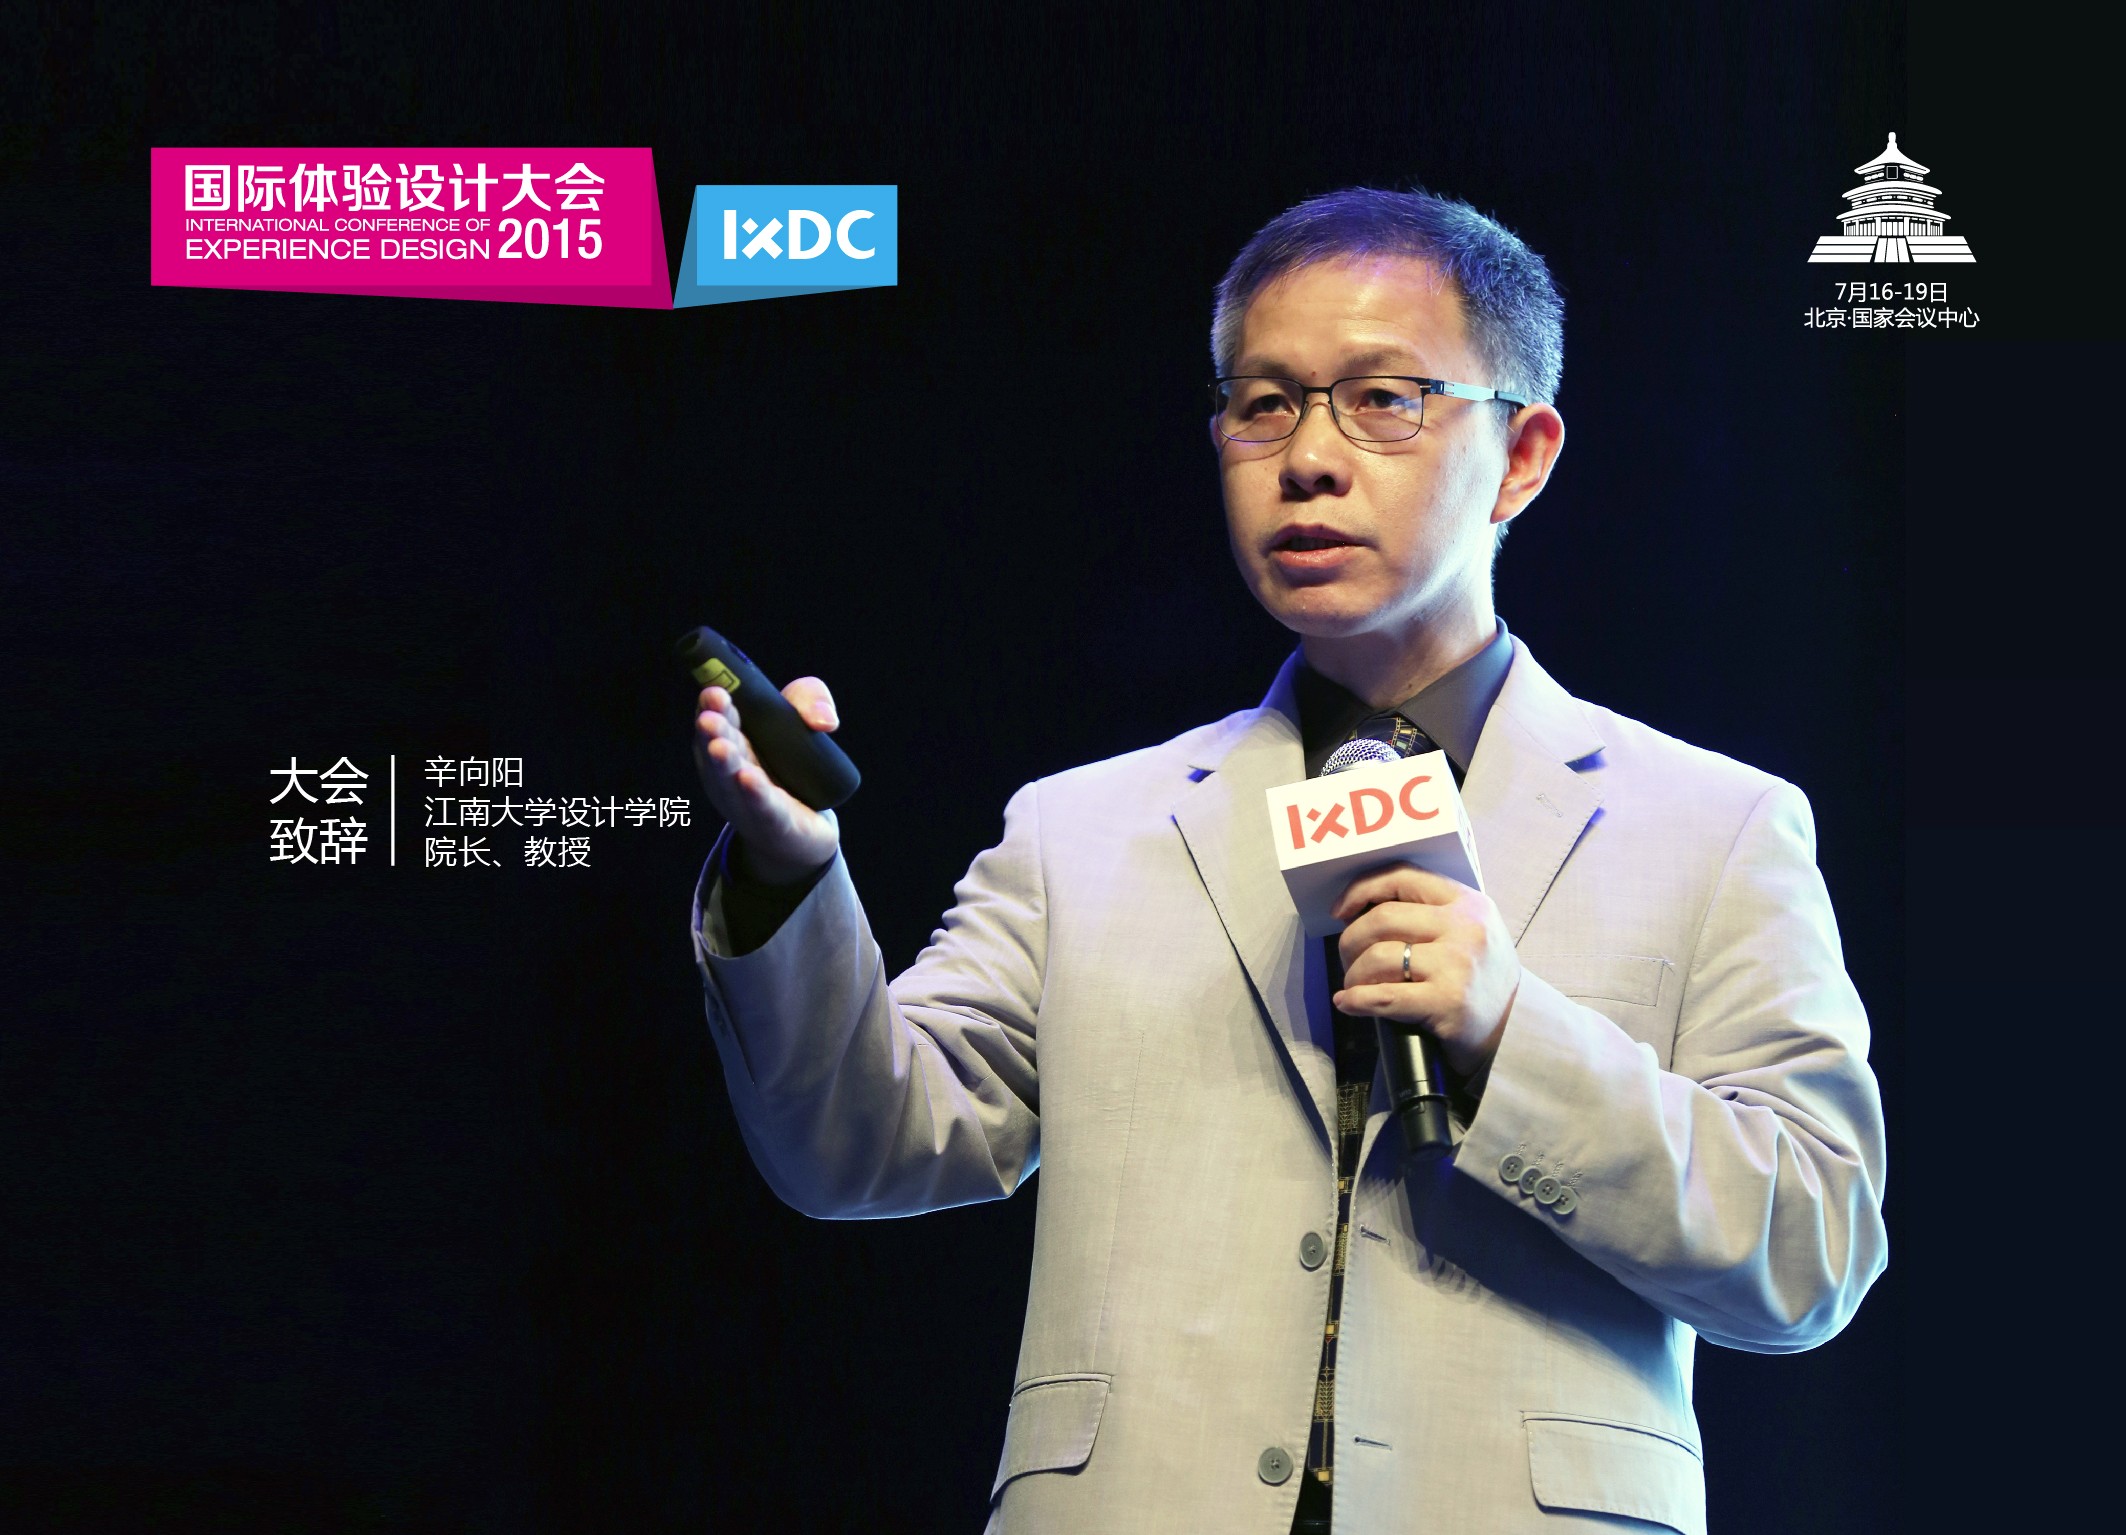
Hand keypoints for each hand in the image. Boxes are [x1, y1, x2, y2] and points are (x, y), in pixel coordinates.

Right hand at [691, 677, 841, 883]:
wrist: (806, 829)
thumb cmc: (794, 769)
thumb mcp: (803, 722)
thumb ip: (810, 701)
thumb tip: (823, 721)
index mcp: (733, 745)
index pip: (716, 723)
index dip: (712, 707)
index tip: (715, 691)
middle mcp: (731, 773)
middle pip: (719, 752)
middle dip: (713, 734)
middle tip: (708, 718)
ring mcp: (747, 802)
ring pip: (733, 782)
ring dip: (725, 764)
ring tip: (719, 747)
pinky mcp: (774, 824)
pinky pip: (764, 808)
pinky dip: (755, 794)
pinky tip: (748, 779)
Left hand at [1332, 864, 1520, 1076]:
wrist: (1514, 1029)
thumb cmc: (1480, 978)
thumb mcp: (1471, 930)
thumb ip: (1430, 911)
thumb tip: (1363, 905)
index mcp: (1467, 903)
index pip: (1403, 878)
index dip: (1361, 889)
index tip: (1340, 910)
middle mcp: (1465, 928)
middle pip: (1382, 918)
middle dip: (1351, 940)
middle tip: (1347, 958)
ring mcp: (1456, 966)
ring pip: (1377, 957)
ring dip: (1353, 974)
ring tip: (1353, 985)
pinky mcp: (1446, 1003)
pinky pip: (1383, 996)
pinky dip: (1356, 1000)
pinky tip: (1348, 1002)